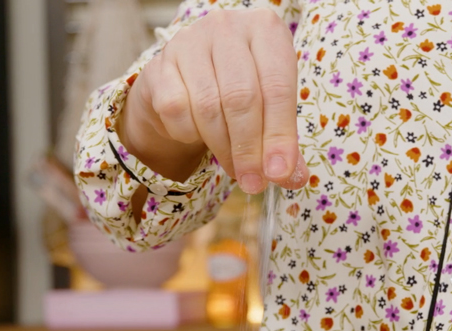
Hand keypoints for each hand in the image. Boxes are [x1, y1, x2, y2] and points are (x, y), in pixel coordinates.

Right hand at [118, 8, 306, 193]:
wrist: (188, 81)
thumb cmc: (240, 92)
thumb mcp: (270, 110)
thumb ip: (284, 142)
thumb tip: (292, 177)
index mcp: (266, 31)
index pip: (277, 89)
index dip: (279, 136)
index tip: (279, 173)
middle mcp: (227, 27)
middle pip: (241, 99)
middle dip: (249, 150)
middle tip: (253, 182)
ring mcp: (189, 42)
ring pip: (208, 107)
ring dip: (223, 148)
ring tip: (234, 167)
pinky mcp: (159, 64)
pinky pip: (176, 111)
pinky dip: (189, 134)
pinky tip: (198, 135)